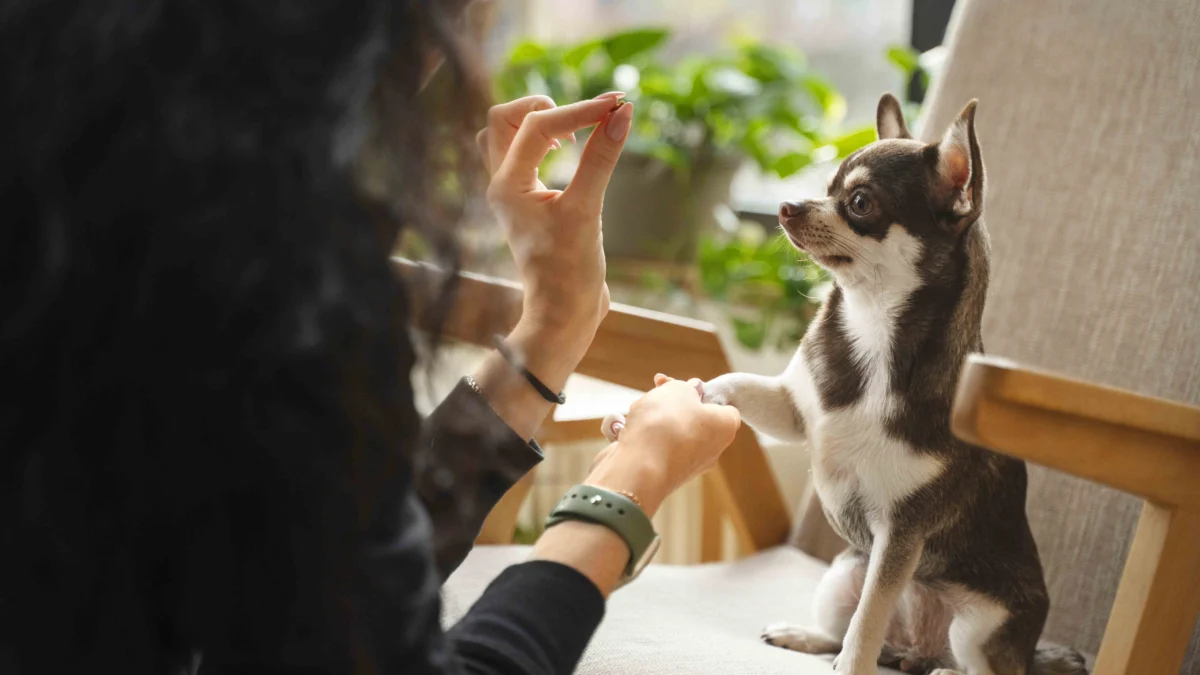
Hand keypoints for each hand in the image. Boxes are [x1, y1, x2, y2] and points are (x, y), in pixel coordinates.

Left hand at [477, 93, 632, 356]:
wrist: (563, 315)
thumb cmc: (570, 271)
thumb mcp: (588, 211)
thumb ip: (601, 159)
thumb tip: (622, 113)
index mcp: (506, 186)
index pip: (537, 125)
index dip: (579, 111)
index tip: (618, 106)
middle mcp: (501, 184)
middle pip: (504, 118)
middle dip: (545, 107)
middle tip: (585, 119)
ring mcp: (511, 192)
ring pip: (506, 134)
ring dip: (538, 122)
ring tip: (573, 134)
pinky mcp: (527, 201)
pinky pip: (521, 154)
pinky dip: (543, 142)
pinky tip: (572, 151)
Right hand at [586, 375, 741, 515]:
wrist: (637, 467)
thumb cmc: (665, 425)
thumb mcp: (678, 390)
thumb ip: (686, 387)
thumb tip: (691, 391)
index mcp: (724, 428)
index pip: (723, 406)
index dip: (702, 392)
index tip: (683, 386)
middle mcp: (710, 450)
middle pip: (692, 418)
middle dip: (671, 402)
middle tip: (657, 390)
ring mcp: (685, 465)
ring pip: (669, 431)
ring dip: (651, 417)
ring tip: (638, 411)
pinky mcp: (661, 474)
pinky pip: (652, 447)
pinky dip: (639, 436)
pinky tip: (625, 429)